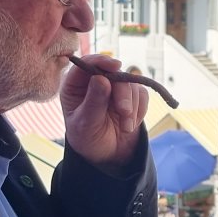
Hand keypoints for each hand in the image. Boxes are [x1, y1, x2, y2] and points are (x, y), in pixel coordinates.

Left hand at [60, 54, 147, 168]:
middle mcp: (95, 82)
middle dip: (122, 92)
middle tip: (124, 111)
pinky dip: (139, 110)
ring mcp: (115, 87)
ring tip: (126, 127)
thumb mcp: (85, 124)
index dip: (100, 61)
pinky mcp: (132, 95)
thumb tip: (101, 78)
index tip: (115, 66)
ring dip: (131, 107)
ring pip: (130, 83)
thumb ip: (93, 101)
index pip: (85, 64)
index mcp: (75, 86)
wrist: (107, 155)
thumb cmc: (88, 139)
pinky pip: (142, 94)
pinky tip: (130, 124)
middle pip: (113, 73)